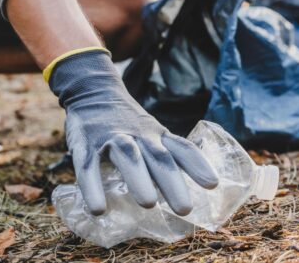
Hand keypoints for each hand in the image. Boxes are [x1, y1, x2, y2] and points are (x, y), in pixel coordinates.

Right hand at [47, 49, 218, 215]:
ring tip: (149, 204)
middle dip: (173, 183)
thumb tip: (185, 187)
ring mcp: (112, 137)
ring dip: (140, 179)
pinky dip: (93, 187)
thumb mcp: (151, 133)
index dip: (198, 164)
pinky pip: (88, 166)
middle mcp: (139, 135)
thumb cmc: (127, 121)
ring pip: (129, 156)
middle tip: (185, 209)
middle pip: (159, 157)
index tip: (213, 184)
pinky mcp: (85, 143)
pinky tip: (98, 209)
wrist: (93, 90)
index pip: (182, 147)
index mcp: (157, 134)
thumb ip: (165, 156)